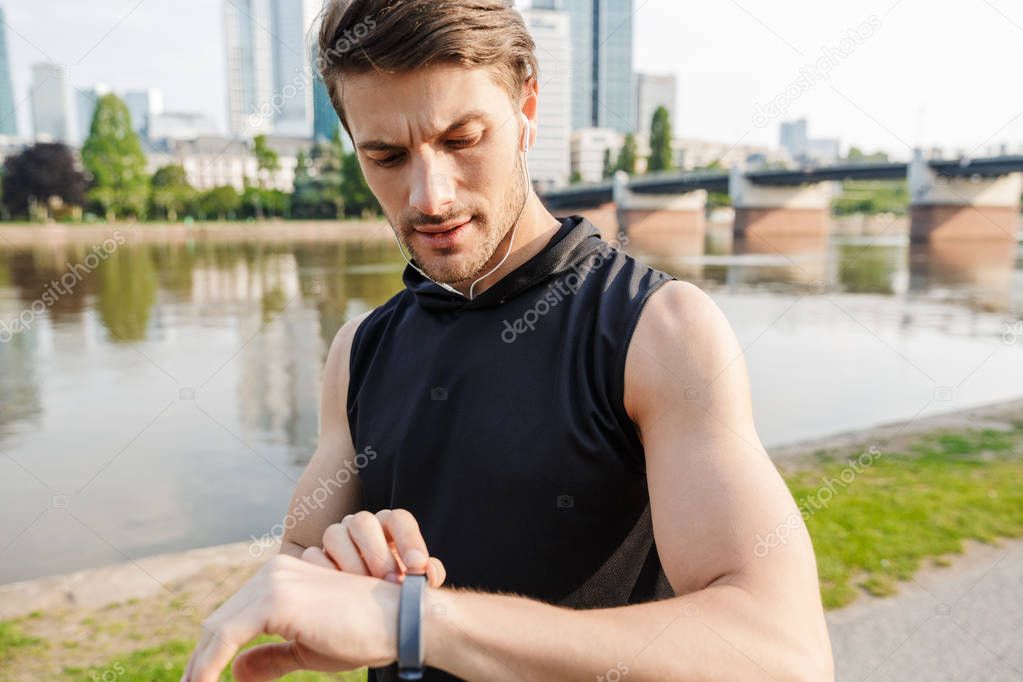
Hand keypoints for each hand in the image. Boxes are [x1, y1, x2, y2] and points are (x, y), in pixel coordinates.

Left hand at [181, 555, 399, 681]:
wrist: (399, 622)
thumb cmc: (362, 634)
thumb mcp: (307, 649)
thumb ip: (271, 657)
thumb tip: (236, 672)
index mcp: (280, 579)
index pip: (232, 618)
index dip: (211, 654)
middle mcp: (272, 572)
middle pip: (218, 622)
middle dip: (200, 663)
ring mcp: (273, 582)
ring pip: (216, 630)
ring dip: (200, 668)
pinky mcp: (274, 600)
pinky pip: (225, 638)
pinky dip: (207, 667)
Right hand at [301, 508, 446, 587]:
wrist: (366, 607)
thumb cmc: (396, 586)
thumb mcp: (414, 581)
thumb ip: (426, 573)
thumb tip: (429, 573)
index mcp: (389, 526)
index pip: (399, 519)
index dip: (409, 540)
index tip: (418, 566)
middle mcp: (361, 526)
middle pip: (363, 522)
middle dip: (378, 554)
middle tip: (390, 581)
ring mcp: (336, 539)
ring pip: (334, 535)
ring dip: (351, 563)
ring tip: (365, 589)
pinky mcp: (314, 557)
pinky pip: (312, 557)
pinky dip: (326, 574)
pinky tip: (340, 594)